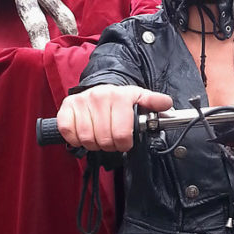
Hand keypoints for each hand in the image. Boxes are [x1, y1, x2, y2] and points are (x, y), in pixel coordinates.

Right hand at [55, 85, 174, 152]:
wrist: (101, 88)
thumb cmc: (121, 99)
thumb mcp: (140, 98)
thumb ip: (154, 102)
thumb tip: (166, 104)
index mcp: (120, 96)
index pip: (122, 134)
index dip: (124, 144)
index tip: (125, 143)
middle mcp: (99, 97)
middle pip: (104, 139)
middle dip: (110, 146)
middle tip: (112, 142)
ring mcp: (81, 102)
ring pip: (86, 138)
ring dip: (94, 144)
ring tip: (99, 138)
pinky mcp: (66, 107)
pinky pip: (68, 132)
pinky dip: (75, 139)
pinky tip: (84, 135)